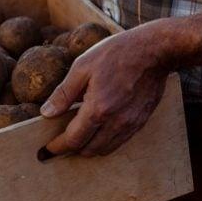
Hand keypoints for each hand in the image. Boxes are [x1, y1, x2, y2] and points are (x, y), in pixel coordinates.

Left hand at [40, 21, 170, 156]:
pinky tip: (98, 128)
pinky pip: (120, 141)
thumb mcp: (82, 67)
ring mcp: (131, 124)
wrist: (154, 50)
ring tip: (79, 136)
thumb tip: (47, 112)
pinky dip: (105, 141)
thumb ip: (63, 93)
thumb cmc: (116, 54)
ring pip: (105, 149)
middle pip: (89, 150)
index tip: (48, 148)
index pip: (74, 140)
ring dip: (90, 147)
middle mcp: (116, 122)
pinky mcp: (141, 121)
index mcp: (98, 109)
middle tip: (61, 140)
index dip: (58, 147)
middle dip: (72, 148)